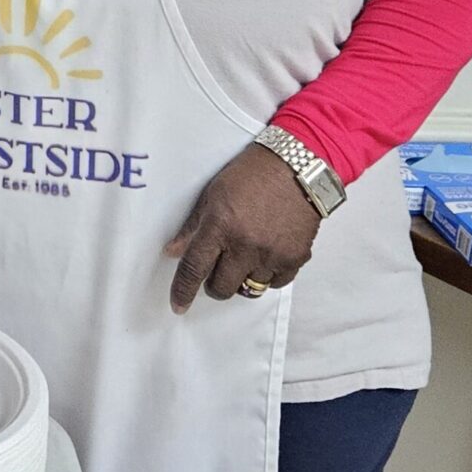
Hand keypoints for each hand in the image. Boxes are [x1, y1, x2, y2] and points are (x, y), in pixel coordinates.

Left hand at [165, 142, 322, 314]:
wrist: (298, 166)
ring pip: (249, 288)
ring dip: (241, 279)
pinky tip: (264, 257)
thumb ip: (193, 227)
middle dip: (214, 284)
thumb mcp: (213, 194)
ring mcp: (272, 254)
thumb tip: (173, 252)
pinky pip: (275, 283)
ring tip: (244, 257)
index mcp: (220, 226)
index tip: (178, 305)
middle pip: (221, 287)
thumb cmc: (251, 174)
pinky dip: (267, 276)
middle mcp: (245, 245)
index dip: (183, 291)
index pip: (194, 269)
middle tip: (217, 268)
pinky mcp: (296, 258)